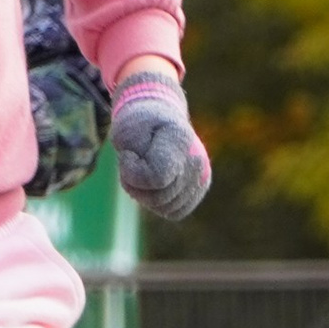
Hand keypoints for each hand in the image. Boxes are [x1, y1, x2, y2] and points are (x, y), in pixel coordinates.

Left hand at [110, 70, 210, 224]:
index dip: (132, 173)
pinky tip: (152, 184)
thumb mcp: (126, 130)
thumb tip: (157, 181)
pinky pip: (174, 212)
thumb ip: (134, 152)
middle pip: (159, 198)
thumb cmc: (139, 123)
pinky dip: (158, 204)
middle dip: (135, 186)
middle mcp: (196, 160)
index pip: (156, 178)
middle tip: (131, 163)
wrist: (159, 115)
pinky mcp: (200, 188)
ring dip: (145, 196)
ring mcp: (201, 176)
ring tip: (141, 172)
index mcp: (180, 139)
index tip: (126, 155)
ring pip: (165, 208)